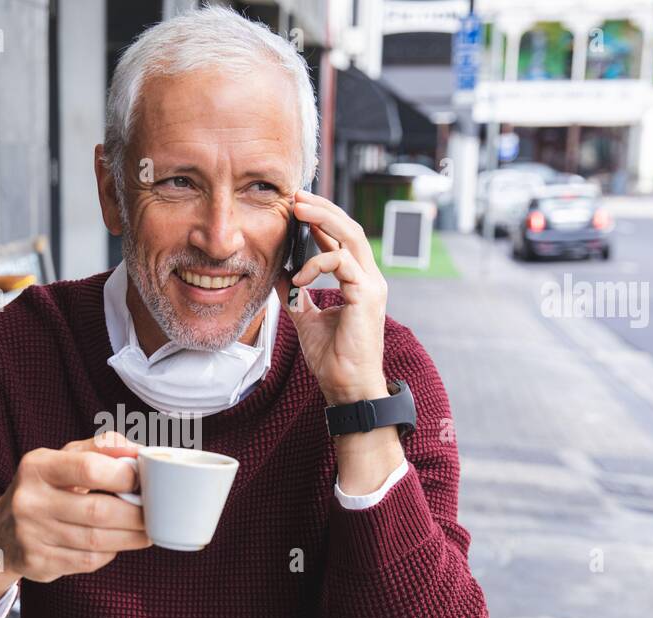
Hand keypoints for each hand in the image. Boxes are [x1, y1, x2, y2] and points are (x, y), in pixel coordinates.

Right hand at [0, 433, 149, 606]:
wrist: (0, 533)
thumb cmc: (44, 488)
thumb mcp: (63, 458)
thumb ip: (102, 447)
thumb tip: (139, 452)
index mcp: (37, 467)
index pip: (88, 468)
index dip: (124, 476)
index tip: (143, 481)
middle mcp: (30, 501)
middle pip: (98, 511)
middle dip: (136, 514)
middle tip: (156, 513)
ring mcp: (31, 535)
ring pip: (97, 541)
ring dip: (131, 537)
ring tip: (147, 530)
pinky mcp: (39, 563)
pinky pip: (88, 561)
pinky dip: (109, 553)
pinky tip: (116, 543)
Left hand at [285, 189, 389, 404]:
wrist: (346, 386)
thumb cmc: (333, 358)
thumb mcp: (306, 319)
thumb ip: (297, 295)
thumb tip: (282, 275)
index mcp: (358, 282)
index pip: (341, 240)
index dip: (321, 220)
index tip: (296, 207)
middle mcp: (369, 279)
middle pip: (349, 229)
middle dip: (322, 209)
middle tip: (296, 197)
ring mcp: (371, 285)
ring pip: (350, 237)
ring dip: (322, 220)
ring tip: (297, 212)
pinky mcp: (367, 295)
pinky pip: (342, 263)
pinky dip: (317, 264)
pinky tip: (300, 278)